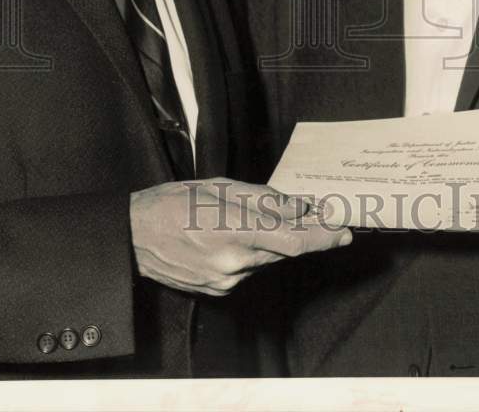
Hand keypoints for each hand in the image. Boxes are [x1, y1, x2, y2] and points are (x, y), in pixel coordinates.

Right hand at [129, 179, 351, 295]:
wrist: (134, 237)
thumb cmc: (174, 202)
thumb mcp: (220, 187)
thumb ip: (264, 200)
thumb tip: (298, 206)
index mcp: (235, 230)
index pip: (293, 241)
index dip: (322, 238)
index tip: (343, 232)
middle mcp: (234, 261)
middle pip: (283, 251)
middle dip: (300, 235)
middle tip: (314, 217)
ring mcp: (226, 280)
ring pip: (266, 260)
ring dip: (271, 242)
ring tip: (250, 221)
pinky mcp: (217, 290)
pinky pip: (247, 270)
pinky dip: (250, 254)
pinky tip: (231, 238)